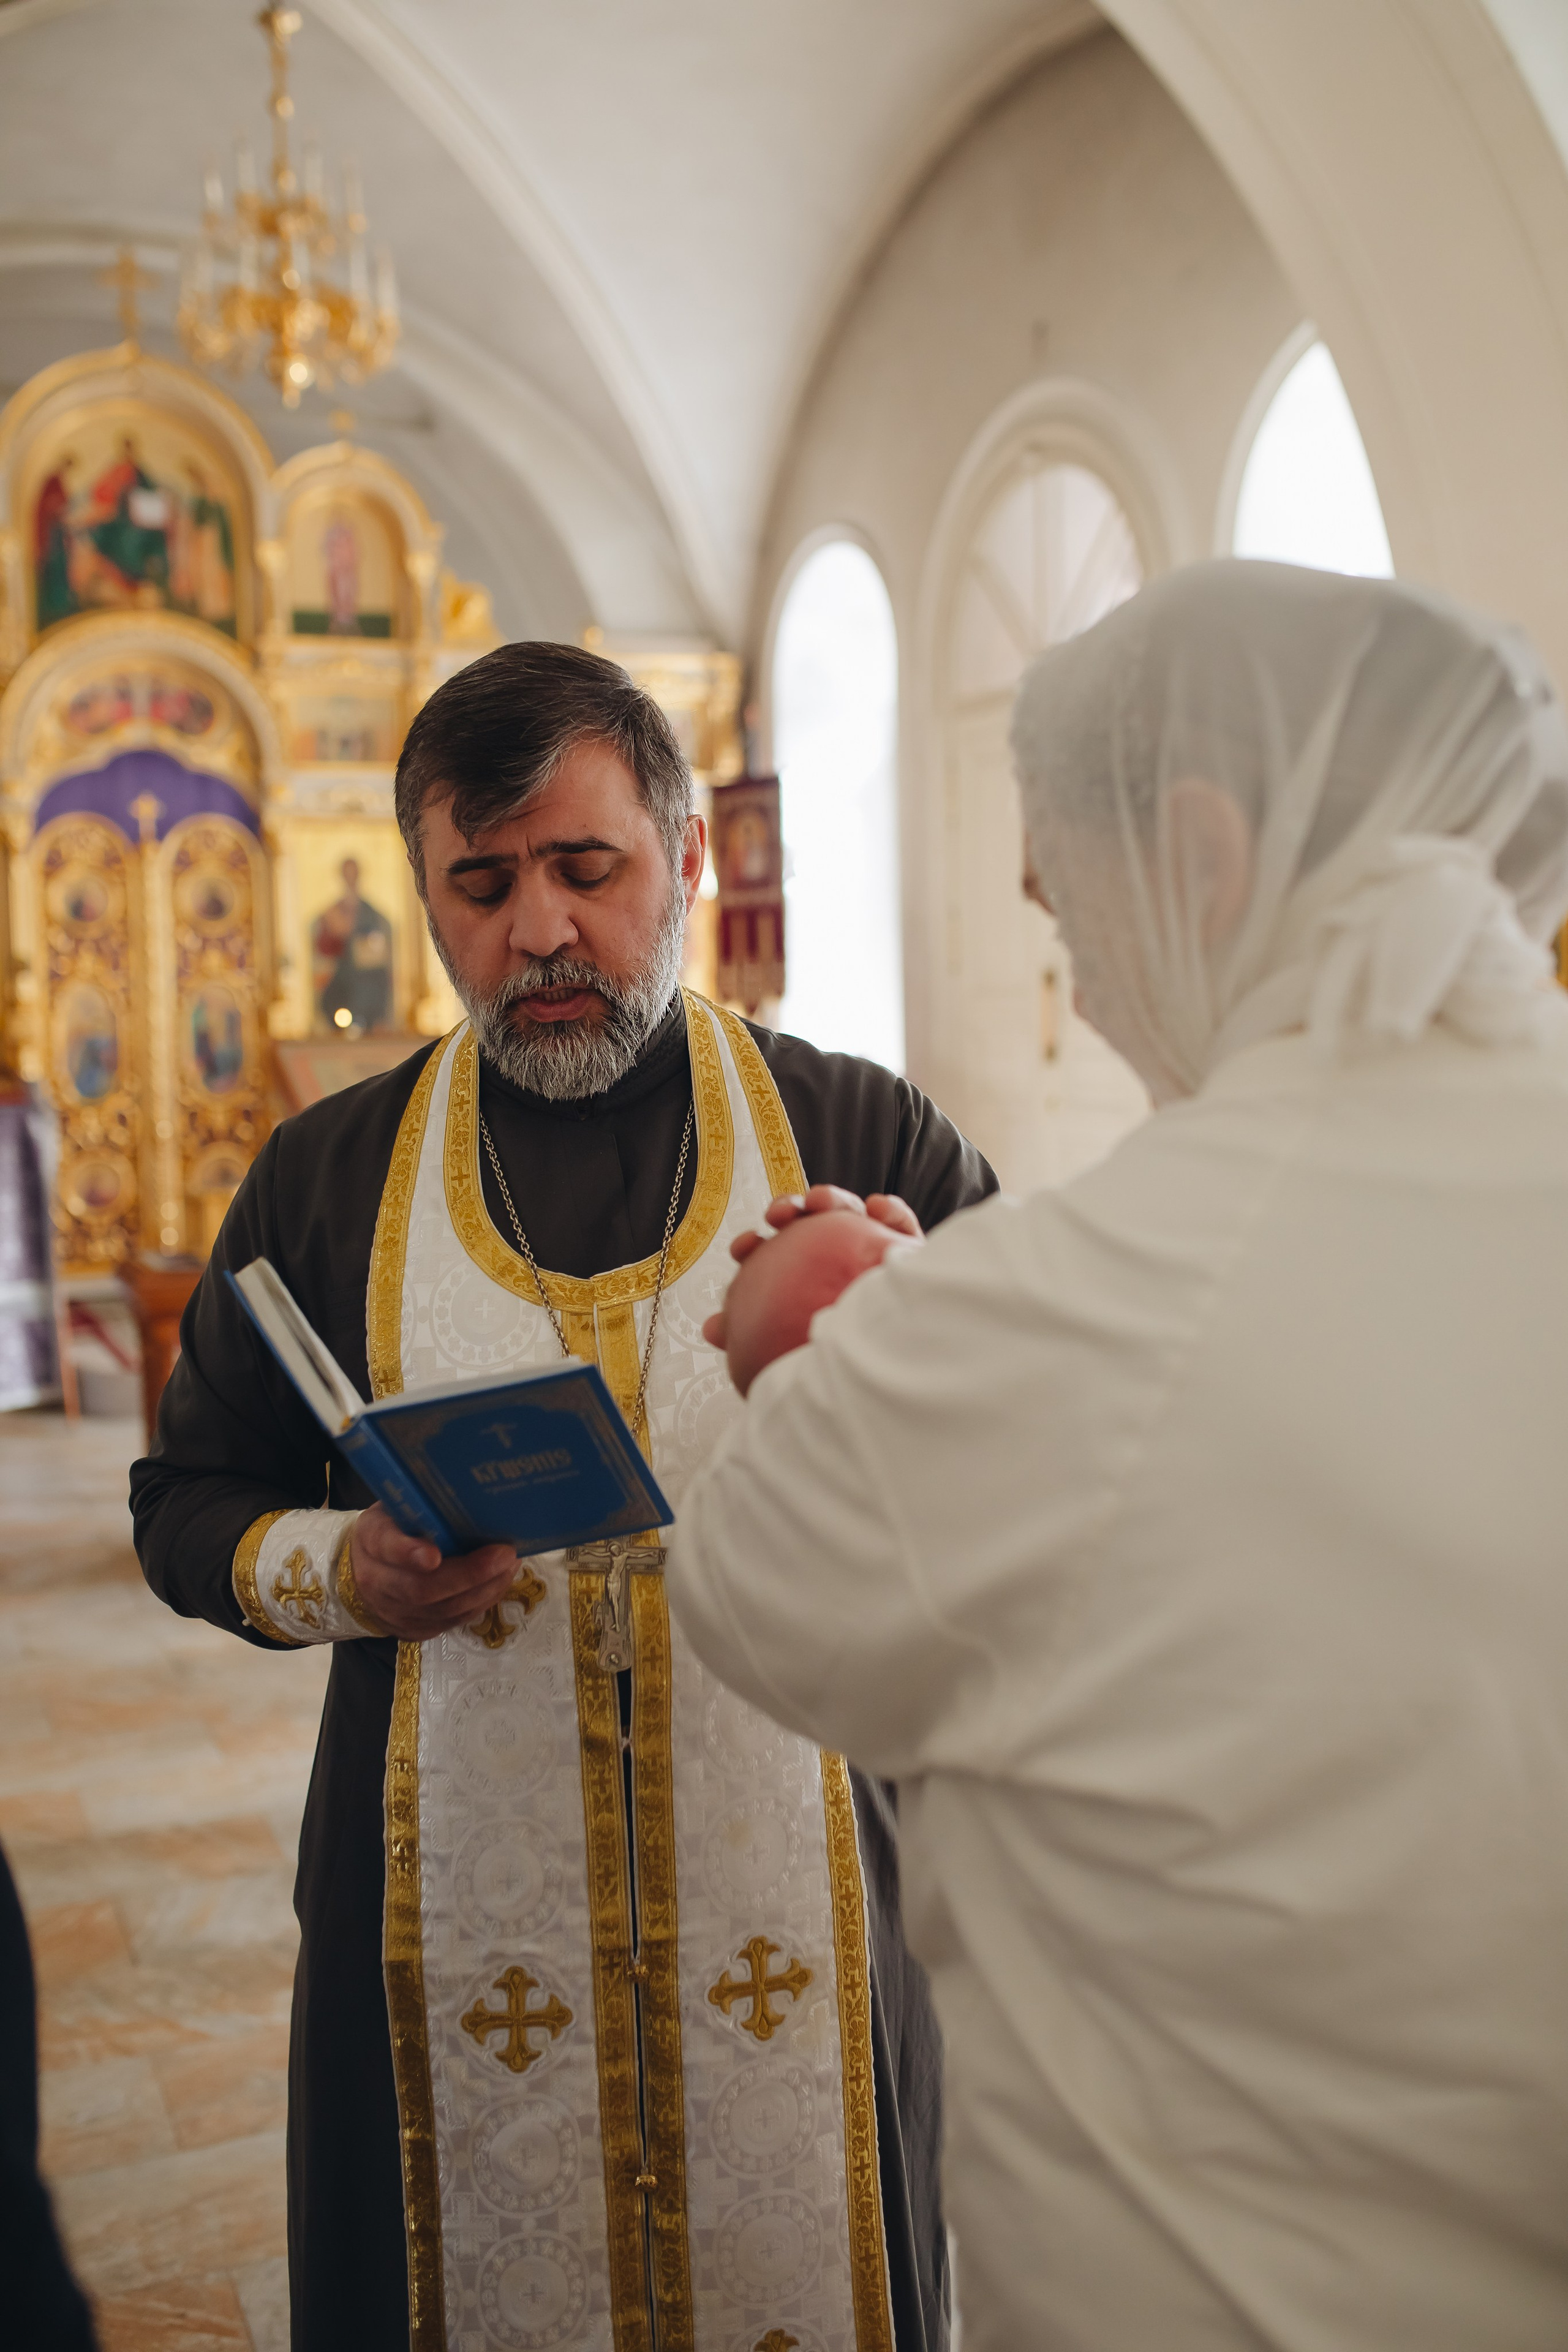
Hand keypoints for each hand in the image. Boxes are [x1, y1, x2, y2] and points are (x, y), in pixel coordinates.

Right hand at [349, 1504, 516, 1641]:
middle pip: (420, 1589)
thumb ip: (423, 1506)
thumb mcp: (399, 1506)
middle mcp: (376, 1582)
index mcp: (370, 1540)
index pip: (386, 1547)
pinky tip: (499, 1582)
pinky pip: (451, 1621)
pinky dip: (480, 1602)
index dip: (409, 1553)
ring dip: (483, 1590)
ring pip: (442, 1610)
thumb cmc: (395, 1527)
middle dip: (468, 1575)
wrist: (366, 1568)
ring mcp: (394, 1613)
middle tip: (504, 1554)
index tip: (434, 1555)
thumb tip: (471, 1497)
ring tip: (510, 1566)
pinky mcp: (414, 1630)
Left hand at [702, 1196, 921, 1389]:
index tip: (742, 1248)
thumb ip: (754, 1333)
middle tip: (777, 1215)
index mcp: (808, 1283)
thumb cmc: (838, 1370)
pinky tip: (877, 1206)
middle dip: (789, 1210)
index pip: (776, 1257)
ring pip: (850, 1216)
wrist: (891, 1382)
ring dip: (831, 1200)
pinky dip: (888, 1211)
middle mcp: (838, 1265)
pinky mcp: (908, 1255)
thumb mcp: (787, 1354)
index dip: (756, 1245)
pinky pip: (900, 1227)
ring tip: (819, 1201)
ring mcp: (872, 1256)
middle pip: (810, 1227)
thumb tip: (711, 1328)